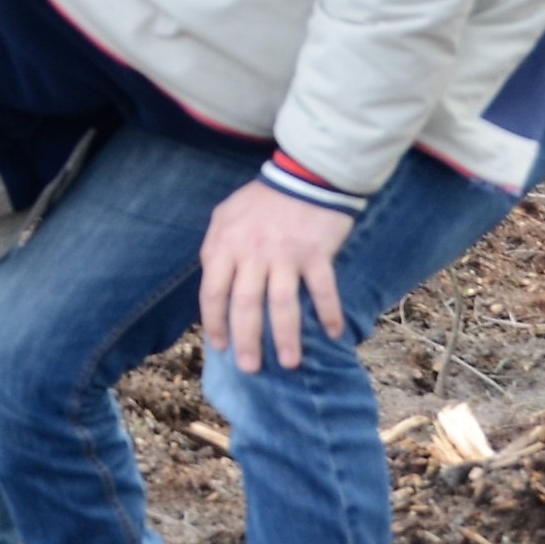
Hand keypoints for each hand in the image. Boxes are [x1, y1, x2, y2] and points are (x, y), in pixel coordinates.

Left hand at [201, 181, 354, 372]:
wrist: (304, 176)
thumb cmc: (262, 199)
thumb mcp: (225, 216)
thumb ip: (215, 248)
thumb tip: (211, 285)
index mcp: (226, 244)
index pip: (213, 292)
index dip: (215, 322)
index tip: (219, 345)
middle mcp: (253, 253)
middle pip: (245, 305)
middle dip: (246, 340)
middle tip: (250, 368)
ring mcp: (286, 254)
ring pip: (283, 304)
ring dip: (286, 337)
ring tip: (290, 363)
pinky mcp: (316, 253)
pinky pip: (322, 289)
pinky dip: (328, 312)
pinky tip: (332, 334)